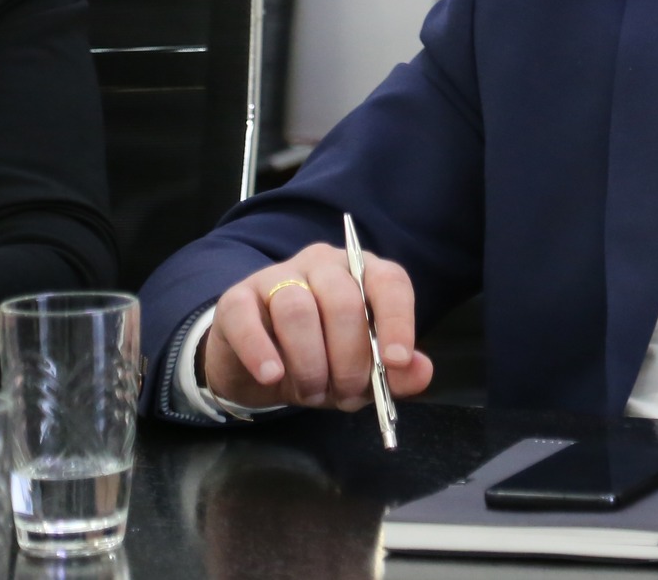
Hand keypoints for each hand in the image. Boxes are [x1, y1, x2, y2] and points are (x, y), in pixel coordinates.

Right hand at [200, 243, 432, 411]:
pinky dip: (261, 351)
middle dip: (349, 358)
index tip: (396, 360)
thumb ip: (394, 374)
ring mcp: (278, 277)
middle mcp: (324, 265)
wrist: (257, 368)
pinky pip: (247, 320)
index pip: (389, 282)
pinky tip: (272, 375)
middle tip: (344, 392)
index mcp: (363, 274)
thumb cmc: (320, 361)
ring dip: (309, 362)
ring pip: (297, 309)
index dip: (397, 320)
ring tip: (310, 391)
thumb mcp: (361, 374)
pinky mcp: (237, 298)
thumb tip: (420, 372)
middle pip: (343, 301)